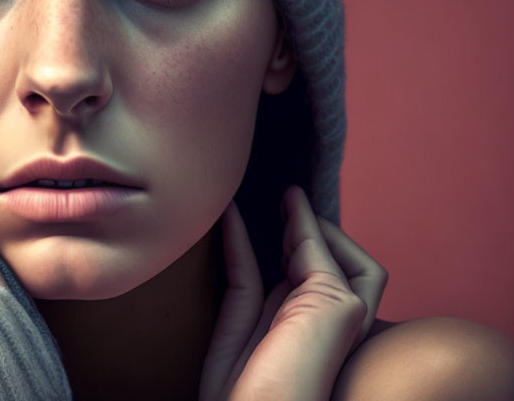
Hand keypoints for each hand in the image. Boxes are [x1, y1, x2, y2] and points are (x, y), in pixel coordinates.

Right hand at [198, 187, 387, 400]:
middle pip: (319, 258)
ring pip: (277, 262)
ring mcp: (276, 318)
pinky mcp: (240, 325)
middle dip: (305, 226)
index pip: (347, 258)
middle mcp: (314, 314)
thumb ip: (322, 268)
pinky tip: (224, 215)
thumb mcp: (331, 310)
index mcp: (345, 314)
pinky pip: (240, 272)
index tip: (295, 195)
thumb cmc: (302, 378)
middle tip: (281, 197)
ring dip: (269, 229)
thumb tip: (303, 224)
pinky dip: (233, 241)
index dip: (324, 227)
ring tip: (256, 197)